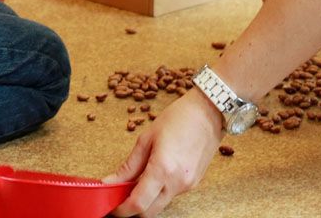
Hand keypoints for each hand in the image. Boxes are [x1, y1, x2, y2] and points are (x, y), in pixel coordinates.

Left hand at [106, 89, 223, 216]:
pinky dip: (159, 192)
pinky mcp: (194, 183)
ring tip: (135, 184)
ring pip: (161, 204)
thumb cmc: (179, 118)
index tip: (112, 208)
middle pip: (149, 212)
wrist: (209, 112)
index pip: (138, 203)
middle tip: (119, 198)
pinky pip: (171, 195)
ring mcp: (188, 185)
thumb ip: (129, 166)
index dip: (122, 210)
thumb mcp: (147, 138)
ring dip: (146, 200)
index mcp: (163, 169)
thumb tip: (111, 181)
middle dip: (132, 210)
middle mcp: (177, 182)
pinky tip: (153, 177)